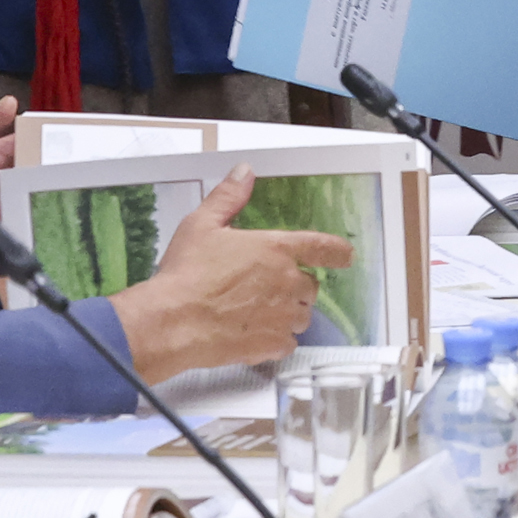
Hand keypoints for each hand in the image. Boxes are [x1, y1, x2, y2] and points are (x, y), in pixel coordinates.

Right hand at [109, 169, 359, 378]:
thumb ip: (229, 197)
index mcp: (276, 249)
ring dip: (289, 314)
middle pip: (311, 286)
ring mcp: (282, 316)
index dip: (337, 252)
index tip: (345, 256)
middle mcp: (287, 282)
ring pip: (302, 316)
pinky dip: (277, 341)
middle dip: (296, 287)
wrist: (172, 321)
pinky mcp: (270, 345)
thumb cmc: (186, 273)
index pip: (322, 247)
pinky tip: (255, 336)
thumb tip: (245, 172)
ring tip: (260, 312)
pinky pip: (287, 344)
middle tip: (267, 288)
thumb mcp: (202, 224)